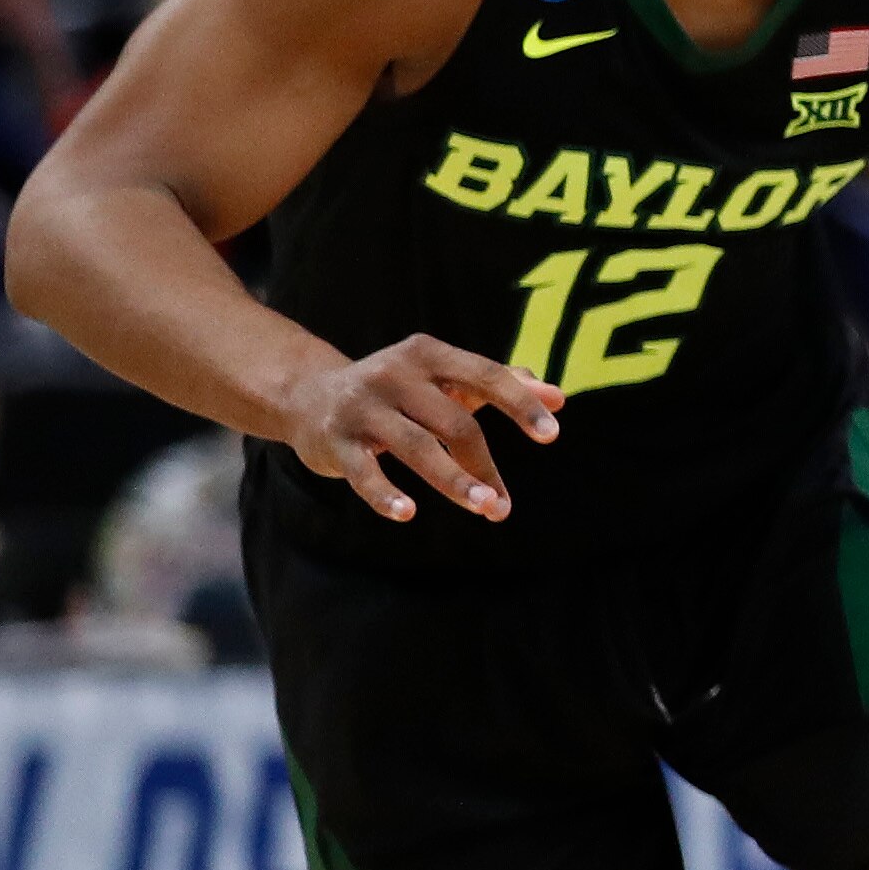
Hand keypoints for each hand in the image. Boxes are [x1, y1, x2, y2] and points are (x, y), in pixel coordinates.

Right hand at [281, 335, 558, 523]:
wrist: (309, 395)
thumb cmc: (399, 390)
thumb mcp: (446, 379)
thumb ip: (502, 384)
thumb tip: (559, 397)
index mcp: (429, 355)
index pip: (485, 375)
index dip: (520, 404)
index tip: (552, 435)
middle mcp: (395, 374)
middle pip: (455, 422)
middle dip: (484, 465)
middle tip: (503, 505)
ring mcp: (363, 407)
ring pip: (417, 446)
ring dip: (454, 481)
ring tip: (487, 508)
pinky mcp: (336, 440)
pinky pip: (364, 471)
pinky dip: (385, 494)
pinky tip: (409, 514)